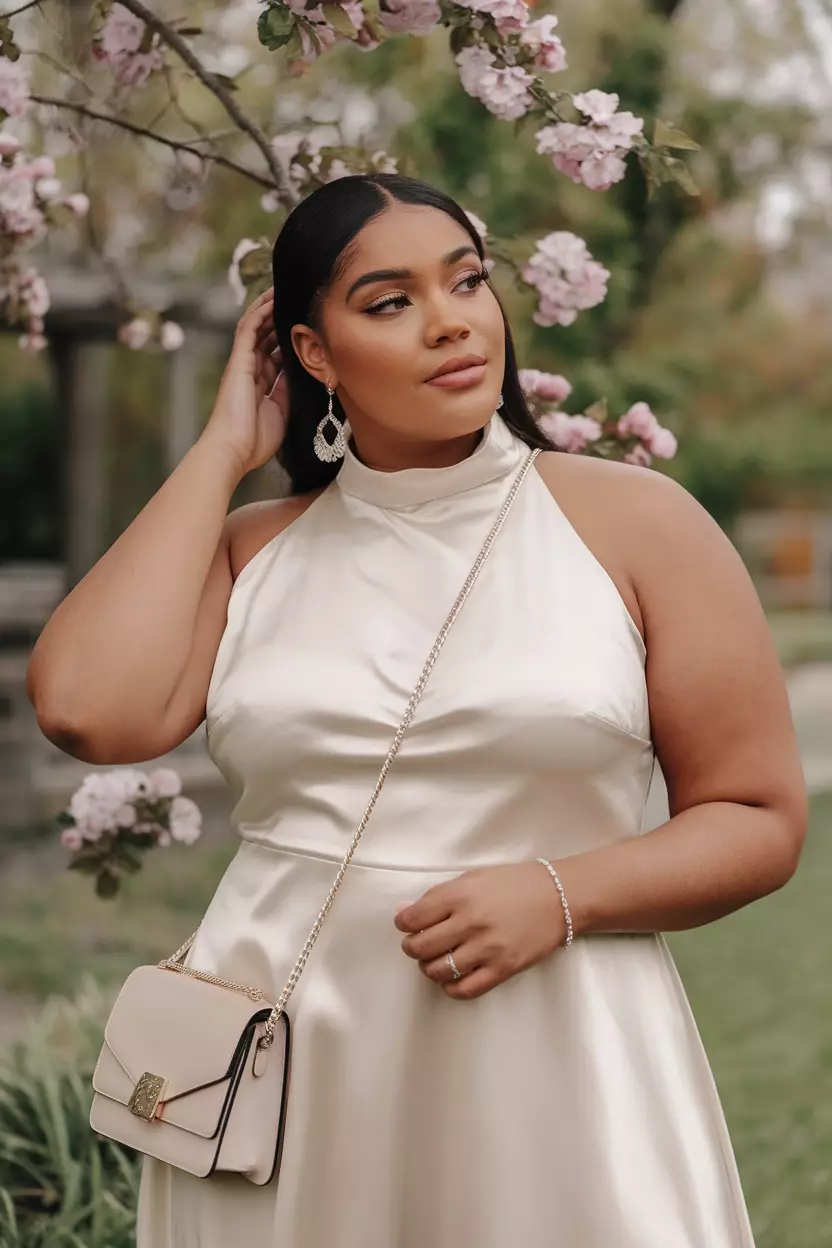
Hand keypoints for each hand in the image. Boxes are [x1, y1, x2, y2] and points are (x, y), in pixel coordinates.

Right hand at [202, 287, 289, 477]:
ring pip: (256, 328)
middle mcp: (251, 372)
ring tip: (285, 289)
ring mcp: (243, 365)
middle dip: (281, 319)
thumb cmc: (255, 441)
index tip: (305, 327)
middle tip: (298, 300)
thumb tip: (300, 372)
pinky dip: (259, 313)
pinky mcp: (238, 362)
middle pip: (266, 337)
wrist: (233, 451)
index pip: (276, 355)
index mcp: (261, 386)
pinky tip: (271, 298)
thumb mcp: (281, 413)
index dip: (289, 339)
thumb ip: (288, 392)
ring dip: (270, 308)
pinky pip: (248, 330)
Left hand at [394, 862, 569, 999]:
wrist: (559, 897)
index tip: (407, 925)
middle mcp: (470, 922)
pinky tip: (453, 977)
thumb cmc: (514, 883)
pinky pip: (465, 989)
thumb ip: (438, 896)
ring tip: (437, 959)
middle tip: (418, 944)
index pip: (413, 918)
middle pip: (420, 947)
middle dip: (412, 947)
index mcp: (460, 895)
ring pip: (438, 971)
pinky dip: (451, 987)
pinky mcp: (503, 969)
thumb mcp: (473, 878)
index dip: (404, 924)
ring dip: (429, 967)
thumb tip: (404, 912)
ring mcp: (487, 948)